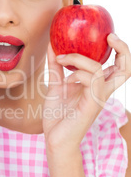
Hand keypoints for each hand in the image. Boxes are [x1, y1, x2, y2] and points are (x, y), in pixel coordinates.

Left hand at [43, 34, 130, 158]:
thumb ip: (56, 68)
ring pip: (101, 70)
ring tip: (62, 58)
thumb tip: (53, 46)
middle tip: (109, 36)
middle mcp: (102, 91)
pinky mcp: (92, 104)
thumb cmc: (57, 117)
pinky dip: (76, 73)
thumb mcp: (55, 87)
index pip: (118, 66)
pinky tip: (66, 79)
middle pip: (126, 68)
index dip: (119, 50)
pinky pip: (90, 80)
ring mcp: (98, 98)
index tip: (106, 36)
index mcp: (97, 87)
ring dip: (80, 59)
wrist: (54, 141)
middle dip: (122, 49)